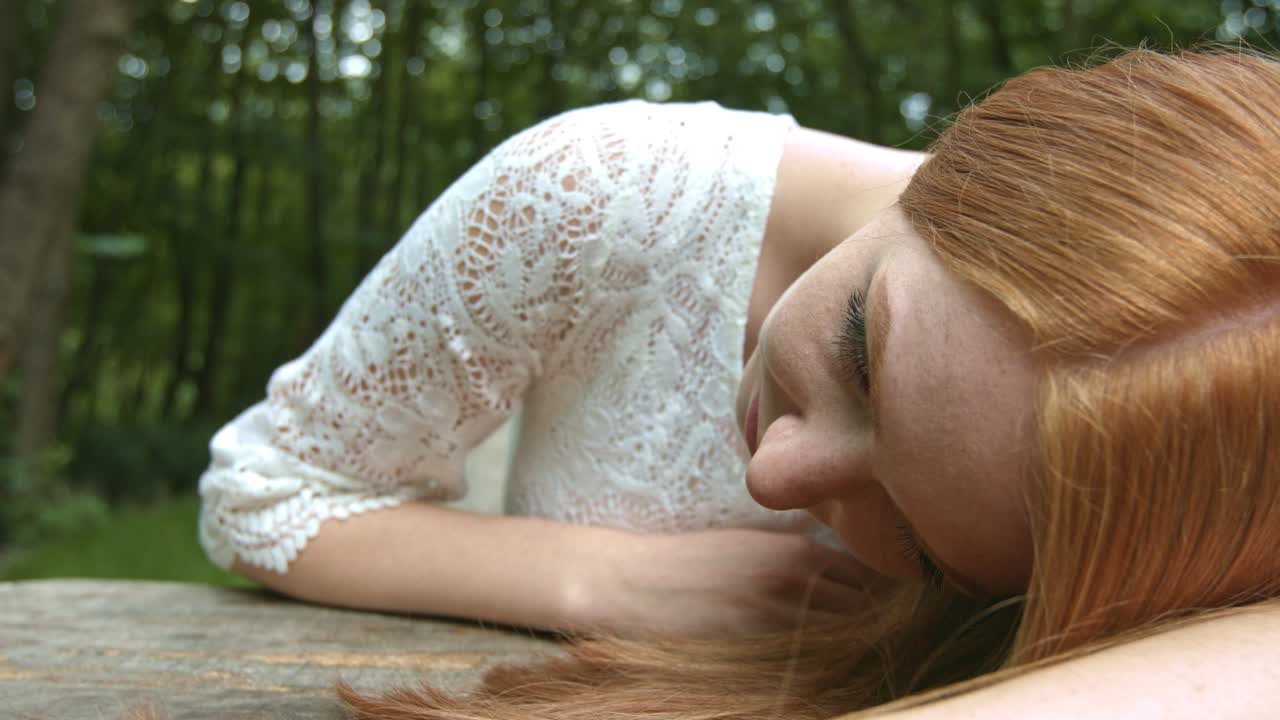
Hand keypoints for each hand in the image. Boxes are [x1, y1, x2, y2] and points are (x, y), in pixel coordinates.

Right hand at [570, 527, 884, 638]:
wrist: (635, 583)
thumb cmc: (691, 561)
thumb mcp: (751, 543)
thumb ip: (798, 554)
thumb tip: (840, 569)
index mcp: (797, 554)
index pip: (872, 577)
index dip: (891, 592)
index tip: (904, 602)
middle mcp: (796, 587)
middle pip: (868, 612)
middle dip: (883, 621)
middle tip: (895, 632)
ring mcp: (778, 624)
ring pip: (844, 640)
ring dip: (858, 644)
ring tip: (868, 651)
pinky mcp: (757, 653)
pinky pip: (809, 664)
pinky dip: (824, 664)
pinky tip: (825, 667)